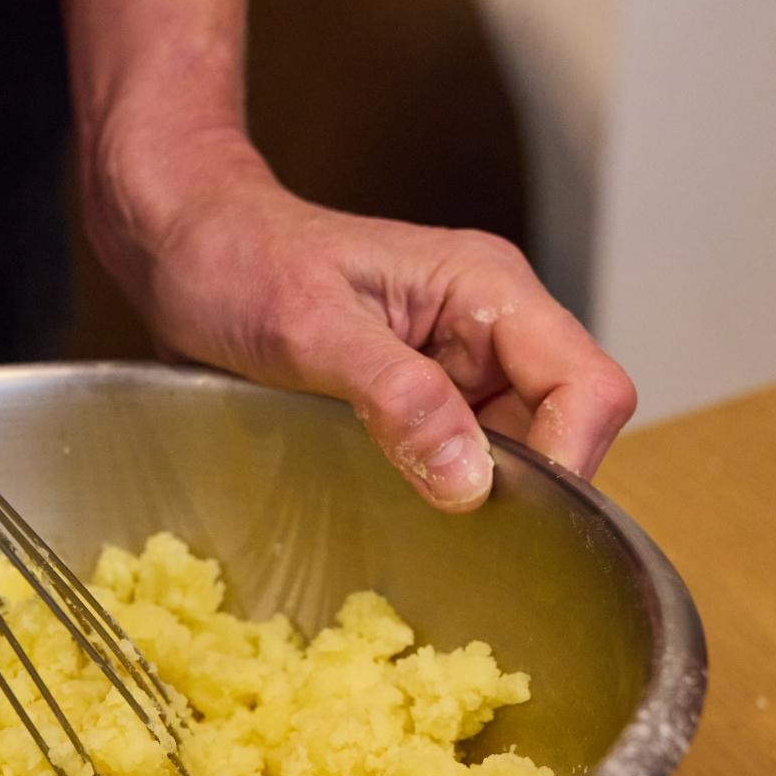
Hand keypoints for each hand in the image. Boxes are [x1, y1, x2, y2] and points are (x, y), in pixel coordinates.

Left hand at [91, 124, 636, 509]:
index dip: (567, 459)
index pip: (591, 387)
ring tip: (407, 510)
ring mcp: (465, 367)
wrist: (185, 248)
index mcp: (489, 288)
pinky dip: (442, 493)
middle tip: (447, 527)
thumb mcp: (310, 328)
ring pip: (522, 456)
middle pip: (568, 430)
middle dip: (521, 488)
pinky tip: (394, 504)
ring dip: (477, 496)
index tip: (496, 510)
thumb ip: (398, 397)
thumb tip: (471, 481)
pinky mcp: (430, 400)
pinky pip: (468, 461)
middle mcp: (493, 326)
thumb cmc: (238, 261)